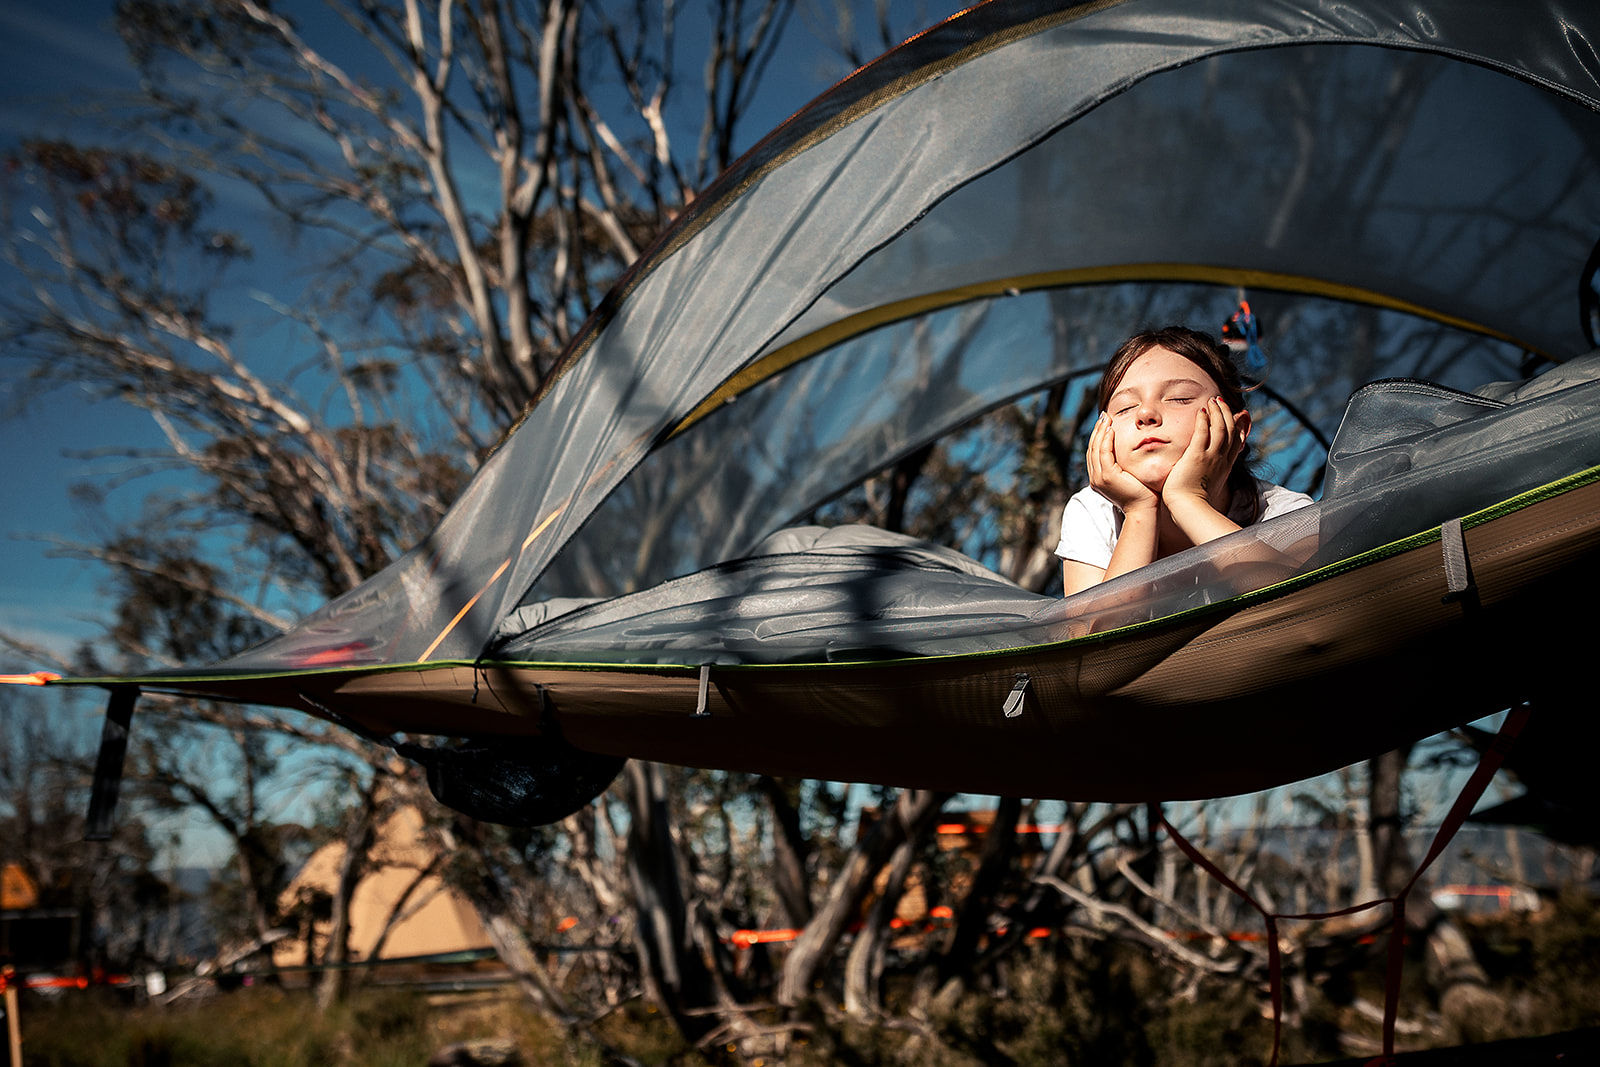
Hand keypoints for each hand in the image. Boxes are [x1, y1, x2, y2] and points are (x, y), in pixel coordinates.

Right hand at [1087, 413, 1157, 513]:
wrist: (1144, 510)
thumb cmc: (1142, 494)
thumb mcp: (1129, 476)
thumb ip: (1124, 465)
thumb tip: (1129, 451)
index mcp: (1098, 479)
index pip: (1095, 453)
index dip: (1098, 436)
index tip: (1104, 423)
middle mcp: (1095, 478)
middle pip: (1092, 448)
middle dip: (1097, 430)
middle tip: (1103, 415)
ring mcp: (1099, 478)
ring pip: (1095, 449)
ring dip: (1100, 431)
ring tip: (1106, 418)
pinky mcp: (1107, 476)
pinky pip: (1104, 453)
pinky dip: (1106, 440)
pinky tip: (1111, 429)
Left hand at [1163, 397, 1247, 512]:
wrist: (1189, 509)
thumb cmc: (1194, 503)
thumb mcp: (1209, 488)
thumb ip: (1211, 478)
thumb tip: (1210, 480)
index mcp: (1225, 467)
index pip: (1237, 443)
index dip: (1238, 427)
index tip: (1237, 416)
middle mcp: (1221, 460)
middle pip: (1231, 431)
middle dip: (1227, 414)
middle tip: (1220, 401)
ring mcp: (1211, 457)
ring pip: (1220, 428)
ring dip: (1217, 412)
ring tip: (1212, 401)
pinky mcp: (1197, 456)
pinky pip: (1203, 433)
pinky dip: (1204, 420)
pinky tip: (1201, 411)